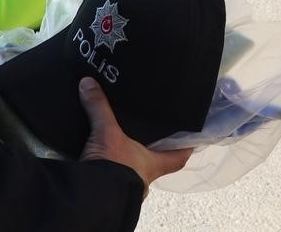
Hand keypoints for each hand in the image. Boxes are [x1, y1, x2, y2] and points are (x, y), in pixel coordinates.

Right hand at [78, 78, 190, 193]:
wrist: (91, 198)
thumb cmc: (112, 166)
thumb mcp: (106, 132)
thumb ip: (99, 108)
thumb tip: (88, 83)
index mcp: (152, 164)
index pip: (178, 158)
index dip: (185, 149)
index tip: (192, 141)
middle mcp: (144, 178)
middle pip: (155, 164)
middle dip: (150, 151)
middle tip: (147, 135)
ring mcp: (128, 188)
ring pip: (134, 172)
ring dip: (127, 161)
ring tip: (118, 144)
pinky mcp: (110, 192)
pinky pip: (113, 178)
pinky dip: (109, 169)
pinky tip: (99, 160)